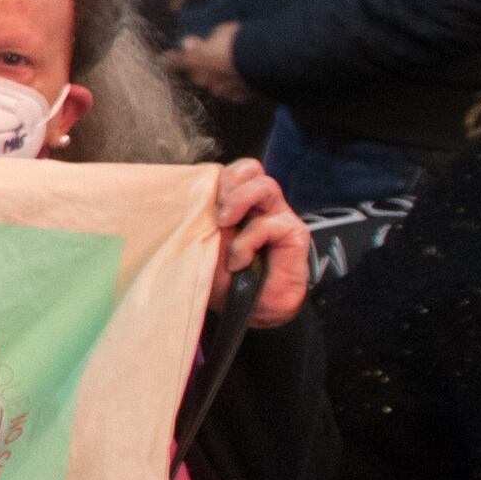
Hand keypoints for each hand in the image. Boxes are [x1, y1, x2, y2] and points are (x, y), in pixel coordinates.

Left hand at [172, 23, 251, 103]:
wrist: (263, 59)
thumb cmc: (239, 40)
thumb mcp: (221, 32)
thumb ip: (204, 41)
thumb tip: (188, 43)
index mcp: (196, 61)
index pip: (177, 61)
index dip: (172, 59)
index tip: (166, 57)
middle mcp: (205, 79)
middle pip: (197, 76)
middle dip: (201, 68)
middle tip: (211, 57)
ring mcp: (221, 90)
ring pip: (215, 86)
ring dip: (218, 79)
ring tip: (230, 69)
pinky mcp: (238, 97)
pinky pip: (232, 94)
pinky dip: (234, 88)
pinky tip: (241, 80)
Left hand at [208, 158, 311, 328]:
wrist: (249, 310)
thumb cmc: (224, 280)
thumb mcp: (203, 246)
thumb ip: (200, 221)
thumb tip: (187, 200)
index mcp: (237, 204)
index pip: (228, 173)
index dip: (212, 179)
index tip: (194, 200)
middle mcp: (259, 206)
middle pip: (250, 169)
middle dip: (228, 182)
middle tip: (214, 209)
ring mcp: (278, 216)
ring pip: (264, 185)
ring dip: (238, 201)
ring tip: (223, 224)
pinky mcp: (293, 233)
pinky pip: (267, 224)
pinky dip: (246, 243)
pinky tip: (239, 262)